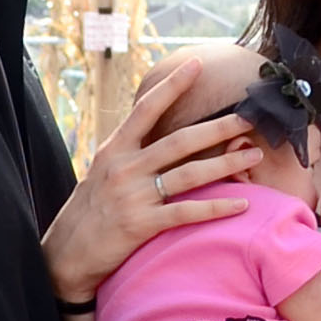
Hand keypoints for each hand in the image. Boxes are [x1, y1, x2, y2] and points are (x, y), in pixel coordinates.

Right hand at [42, 56, 256, 303]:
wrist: (65, 255)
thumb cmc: (88, 212)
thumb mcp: (101, 172)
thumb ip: (128, 153)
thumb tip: (158, 135)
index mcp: (114, 149)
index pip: (147, 109)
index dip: (172, 86)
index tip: (196, 64)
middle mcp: (124, 167)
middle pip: (179, 141)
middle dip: (218, 128)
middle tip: (248, 118)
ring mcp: (133, 196)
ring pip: (189, 174)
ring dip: (227, 164)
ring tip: (255, 156)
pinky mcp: (141, 225)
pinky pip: (187, 212)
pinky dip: (217, 207)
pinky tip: (242, 204)